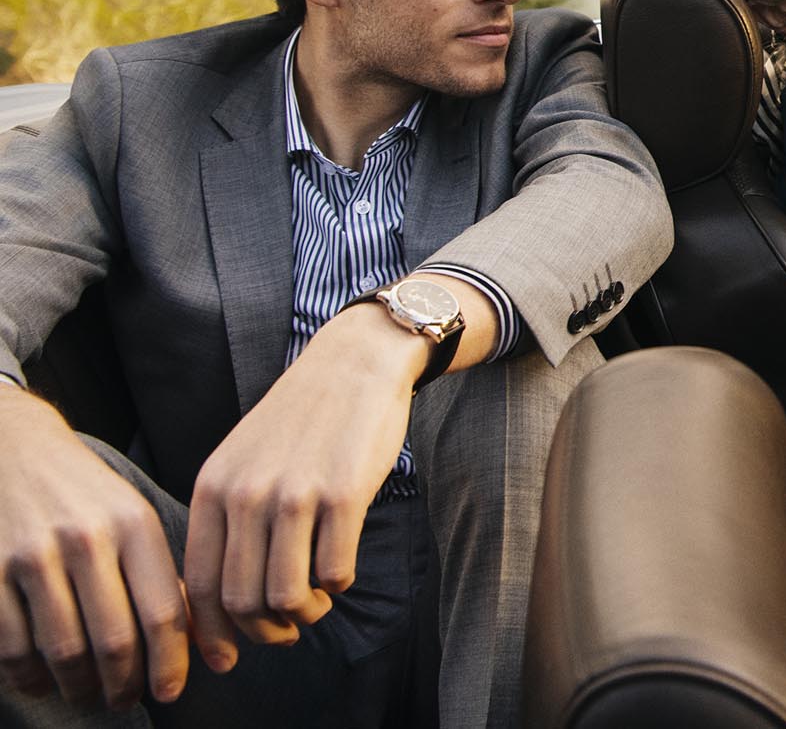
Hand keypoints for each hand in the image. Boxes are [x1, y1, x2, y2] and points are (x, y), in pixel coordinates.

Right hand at [0, 385, 189, 709]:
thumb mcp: (131, 518)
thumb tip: (190, 643)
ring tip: (89, 694)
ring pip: (64, 650)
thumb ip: (159, 573)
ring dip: (79, 686)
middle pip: (114, 640)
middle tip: (125, 700)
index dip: (170, 663)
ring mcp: (32, 556)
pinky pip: (13, 647)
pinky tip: (42, 683)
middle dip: (124, 684)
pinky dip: (29, 677)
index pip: (163, 611)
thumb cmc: (84, 496)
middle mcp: (86, 539)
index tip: (170, 691)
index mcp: (133, 526)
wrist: (14, 451)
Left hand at [181, 304, 425, 671]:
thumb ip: (227, 518)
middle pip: (242, 601)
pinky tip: (343, 567)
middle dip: (267, 630)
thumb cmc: (302, 419)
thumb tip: (222, 598)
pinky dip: (340, 584)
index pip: (197, 587)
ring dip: (307, 612)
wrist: (355, 361)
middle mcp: (246, 494)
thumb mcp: (243, 460)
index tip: (232, 656)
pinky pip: (335, 570)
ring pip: (287, 594)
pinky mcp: (344, 493)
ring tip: (319, 598)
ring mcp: (296, 493)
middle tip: (288, 628)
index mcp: (213, 489)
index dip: (214, 634)